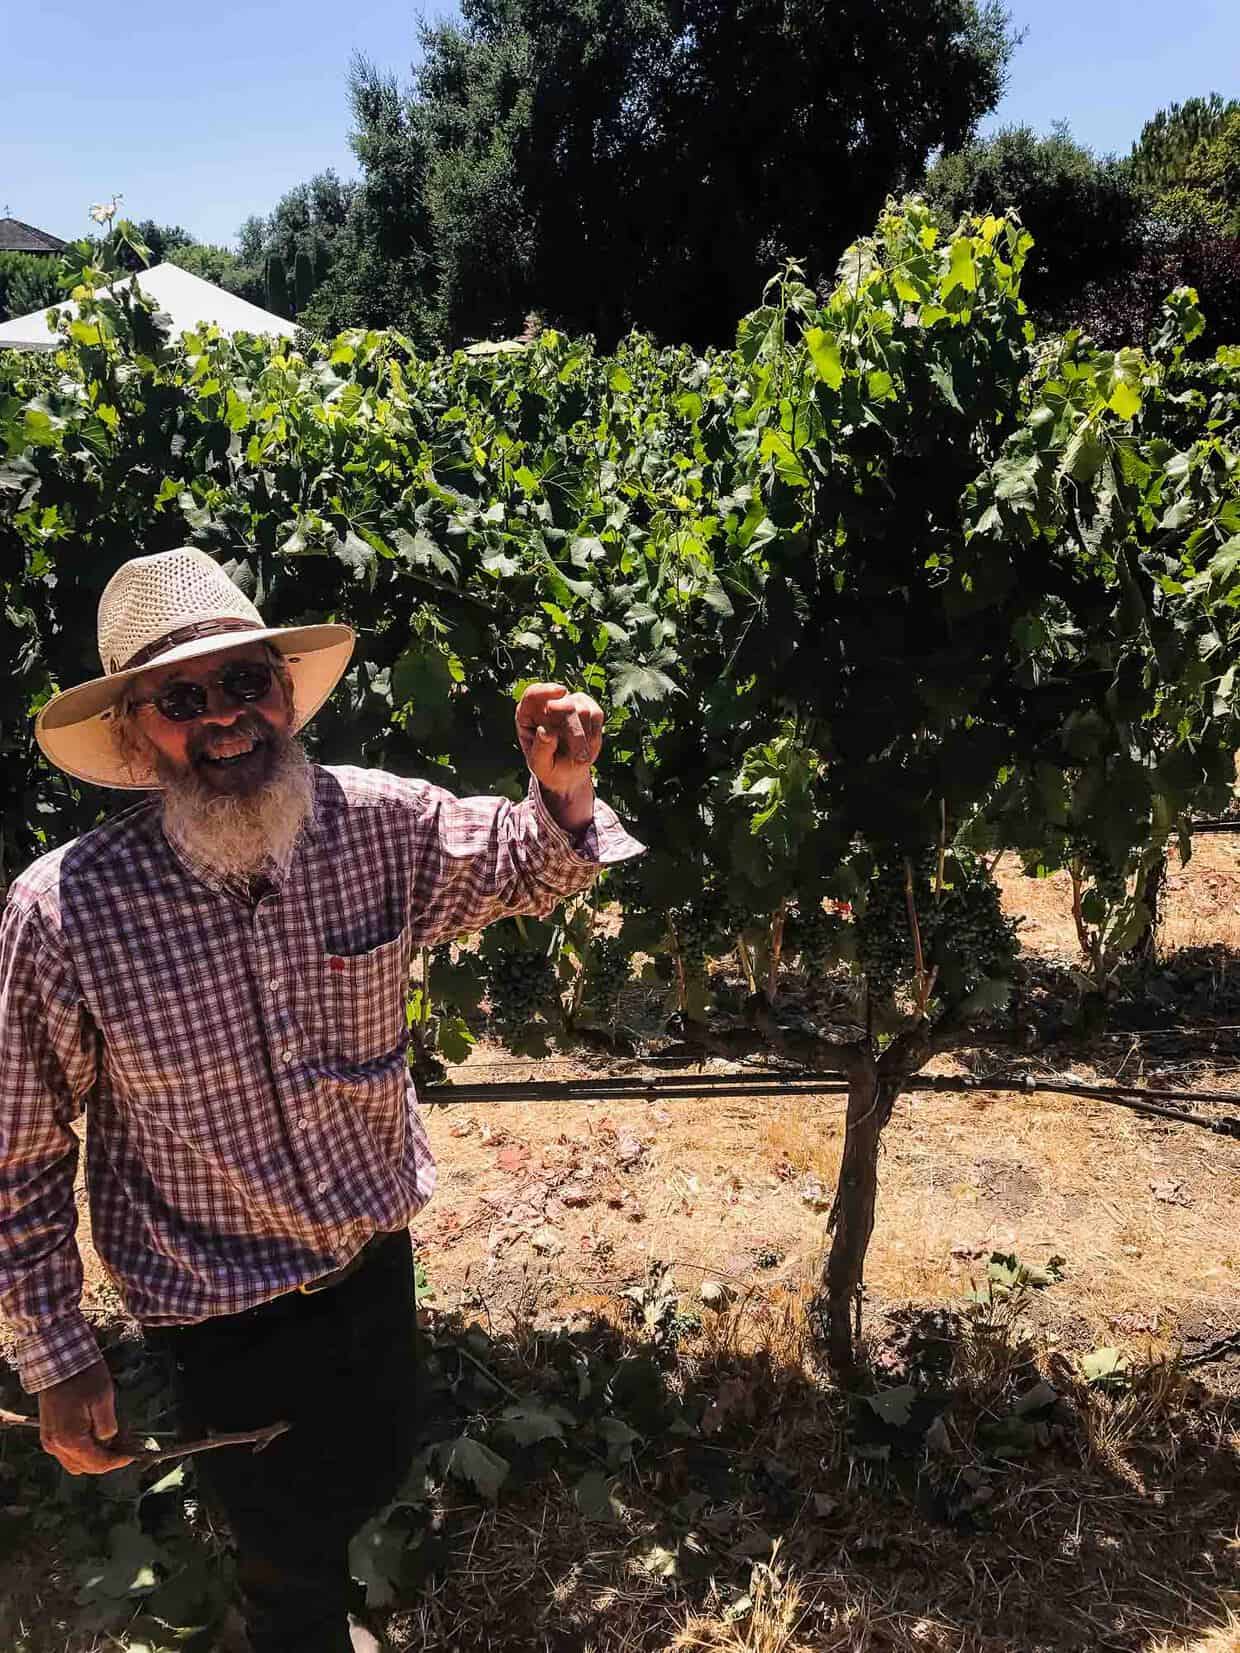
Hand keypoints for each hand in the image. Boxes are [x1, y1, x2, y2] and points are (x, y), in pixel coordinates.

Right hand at [38, 1360, 134, 1475]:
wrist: (57, 1362)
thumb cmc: (82, 1378)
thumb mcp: (103, 1399)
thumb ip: (107, 1426)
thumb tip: (109, 1441)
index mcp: (71, 1440)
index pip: (98, 1463)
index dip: (117, 1461)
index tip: (132, 1455)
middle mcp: (56, 1445)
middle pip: (85, 1467)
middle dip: (106, 1460)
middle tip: (124, 1447)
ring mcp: (49, 1440)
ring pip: (74, 1462)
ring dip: (93, 1458)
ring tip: (111, 1442)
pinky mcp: (47, 1434)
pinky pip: (66, 1452)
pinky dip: (81, 1450)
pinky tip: (95, 1436)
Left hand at [515, 684, 603, 820]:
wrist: (567, 772)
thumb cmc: (549, 767)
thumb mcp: (540, 765)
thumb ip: (540, 750)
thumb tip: (546, 731)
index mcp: (527, 715)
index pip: (532, 694)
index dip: (545, 691)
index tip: (561, 692)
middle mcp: (547, 705)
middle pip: (564, 705)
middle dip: (574, 732)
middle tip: (579, 758)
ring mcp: (568, 703)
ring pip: (582, 710)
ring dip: (584, 738)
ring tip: (578, 756)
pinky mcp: (586, 706)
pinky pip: (596, 714)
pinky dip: (594, 734)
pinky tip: (587, 746)